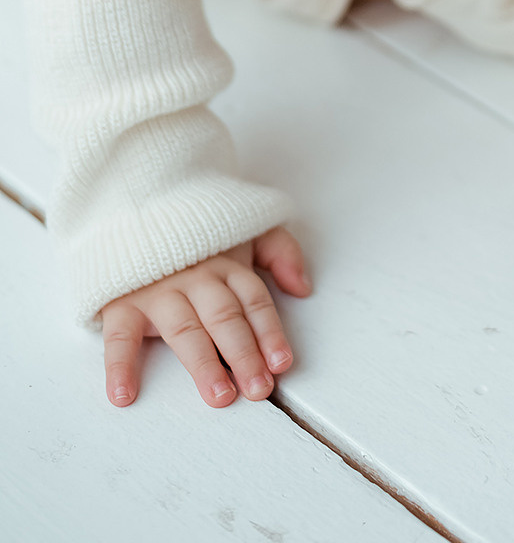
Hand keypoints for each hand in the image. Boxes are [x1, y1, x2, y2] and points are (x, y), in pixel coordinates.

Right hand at [101, 226, 309, 407]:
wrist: (137, 208)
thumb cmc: (196, 236)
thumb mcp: (244, 229)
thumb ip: (278, 251)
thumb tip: (302, 287)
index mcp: (226, 264)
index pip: (253, 301)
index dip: (269, 332)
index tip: (282, 364)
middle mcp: (196, 278)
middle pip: (224, 318)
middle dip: (244, 354)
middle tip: (258, 389)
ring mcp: (158, 290)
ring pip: (184, 329)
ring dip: (203, 363)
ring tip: (220, 396)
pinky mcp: (122, 301)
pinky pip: (120, 335)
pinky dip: (119, 365)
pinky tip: (124, 394)